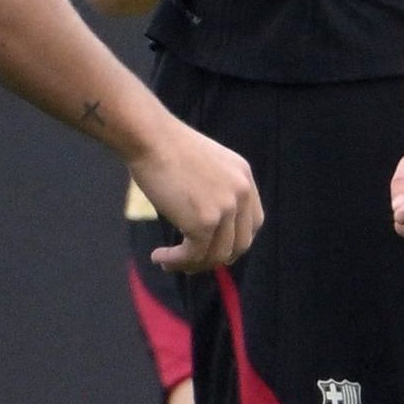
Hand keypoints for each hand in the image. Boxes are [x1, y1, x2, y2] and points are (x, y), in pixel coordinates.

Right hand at [136, 122, 259, 271]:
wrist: (151, 138)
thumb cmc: (165, 148)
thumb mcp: (205, 165)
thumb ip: (214, 189)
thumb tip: (205, 222)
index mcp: (245, 178)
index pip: (253, 223)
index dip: (234, 240)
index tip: (211, 247)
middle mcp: (242, 194)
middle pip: (240, 243)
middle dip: (215, 258)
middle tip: (190, 261)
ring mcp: (226, 209)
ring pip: (217, 254)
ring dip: (192, 264)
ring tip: (169, 261)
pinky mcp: (204, 222)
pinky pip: (194, 254)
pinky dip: (177, 261)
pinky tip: (160, 257)